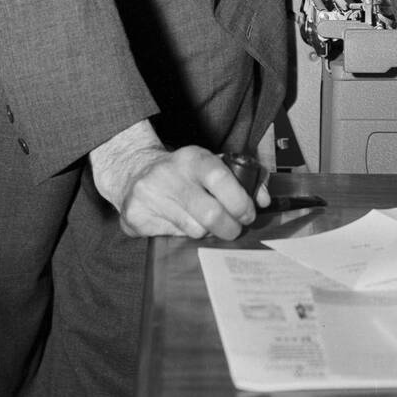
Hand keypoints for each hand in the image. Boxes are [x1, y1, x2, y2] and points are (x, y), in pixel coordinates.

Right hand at [88, 120, 263, 239]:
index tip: (248, 214)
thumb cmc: (183, 171)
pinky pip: (171, 238)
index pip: (221, 178)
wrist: (132, 171)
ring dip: (205, 231)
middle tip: (234, 228)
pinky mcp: (135, 216)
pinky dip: (181, 235)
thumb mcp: (210, 164)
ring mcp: (149, 196)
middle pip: (210, 215)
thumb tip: (264, 199)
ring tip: (202, 220)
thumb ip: (243, 178)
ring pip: (193, 231)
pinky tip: (178, 221)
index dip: (240, 202)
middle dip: (230, 228)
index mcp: (192, 157)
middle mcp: (169, 174)